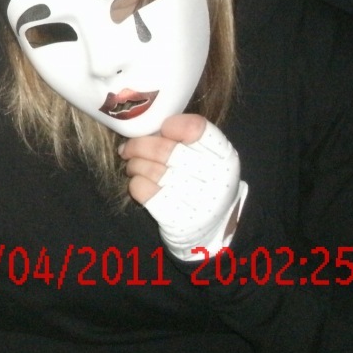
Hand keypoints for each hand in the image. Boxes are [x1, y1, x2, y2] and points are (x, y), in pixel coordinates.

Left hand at [121, 114, 246, 259]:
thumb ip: (183, 138)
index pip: (195, 129)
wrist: (211, 227)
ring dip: (134, 164)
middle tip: (128, 148)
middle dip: (138, 145)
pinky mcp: (178, 220)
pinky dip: (135, 182)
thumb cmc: (201, 181)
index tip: (162, 129)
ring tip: (132, 164)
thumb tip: (144, 125)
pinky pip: (142, 190)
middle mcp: (215, 180)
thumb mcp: (206, 156)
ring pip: (150, 170)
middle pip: (165, 150)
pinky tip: (138, 181)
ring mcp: (197, 202)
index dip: (171, 126)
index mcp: (224, 157)